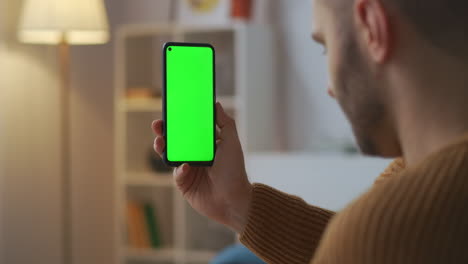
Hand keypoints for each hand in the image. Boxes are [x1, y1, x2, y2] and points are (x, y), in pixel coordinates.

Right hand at [152, 102, 251, 232]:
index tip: (171, 110)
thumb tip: (216, 104)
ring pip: (170, 155)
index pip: (189, 128)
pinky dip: (179, 169)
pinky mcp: (184, 183)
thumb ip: (225, 123)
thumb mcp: (232, 142)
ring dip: (163, 147)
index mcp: (206, 144)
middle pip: (175, 140)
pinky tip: (185, 167)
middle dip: (164, 132)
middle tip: (158, 125)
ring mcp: (188, 169)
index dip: (179, 120)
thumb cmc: (235, 171)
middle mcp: (195, 155)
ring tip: (160, 142)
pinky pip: (176, 173)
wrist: (233, 200)